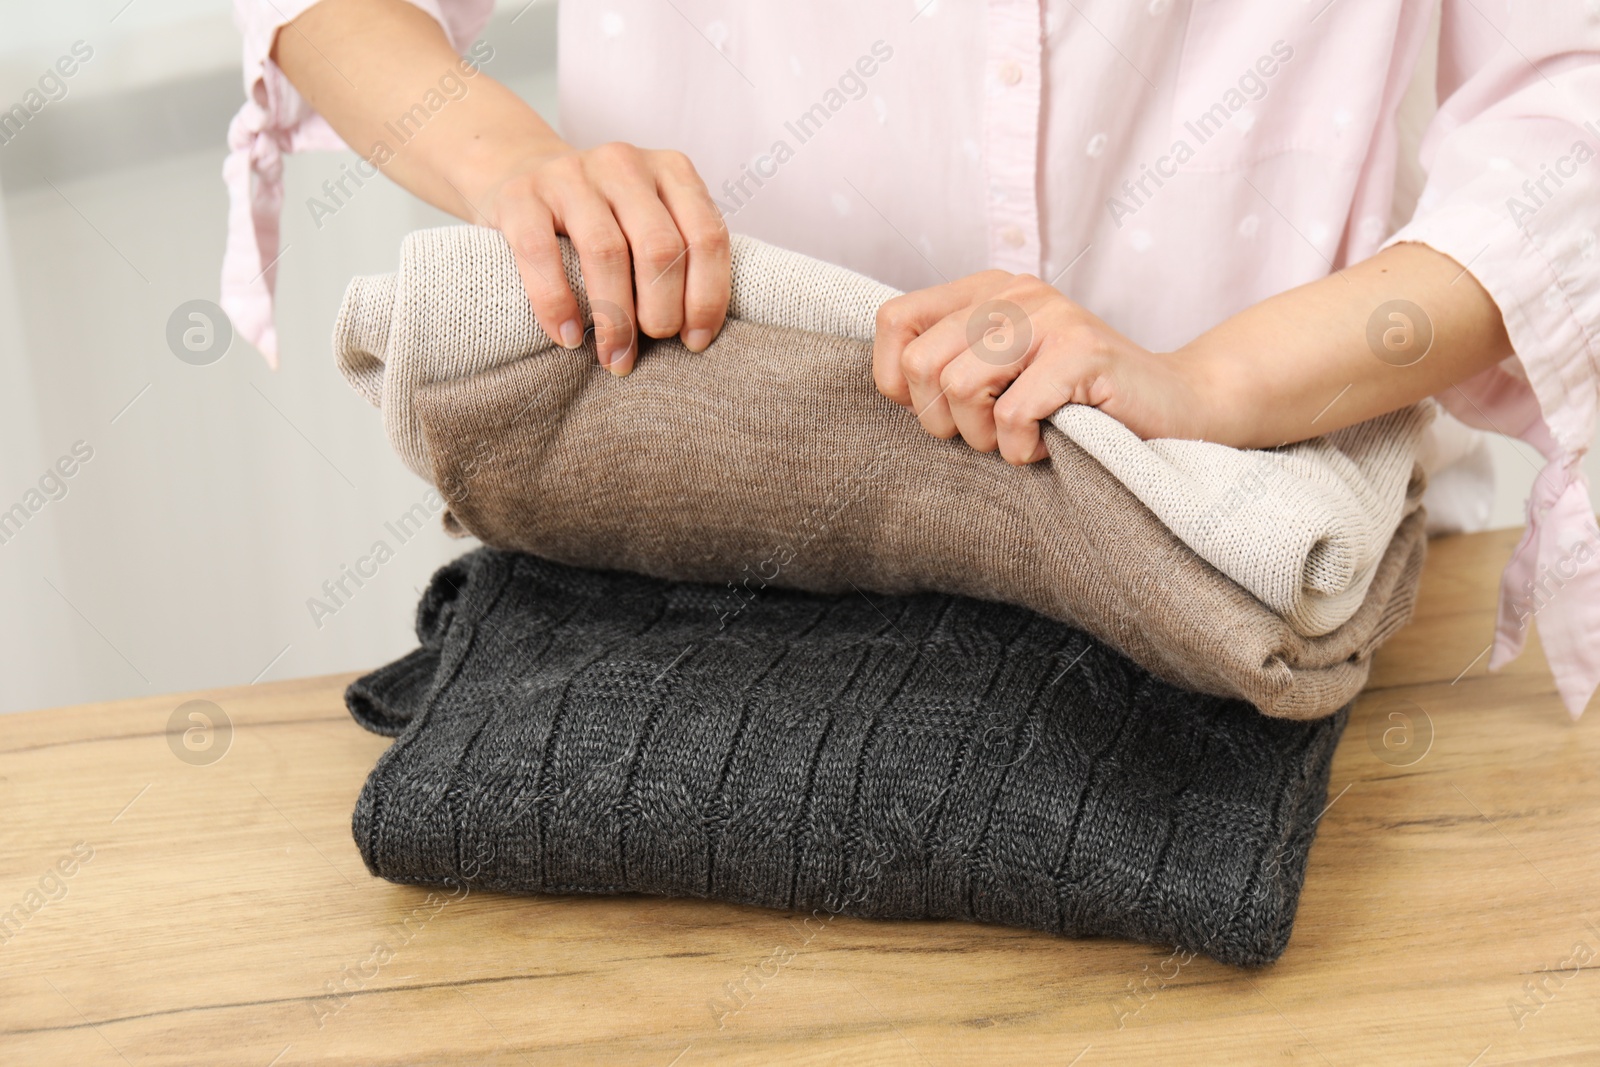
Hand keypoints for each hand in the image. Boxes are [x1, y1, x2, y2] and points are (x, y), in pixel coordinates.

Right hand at [479, 140, 730, 374]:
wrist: (518, 172)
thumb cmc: (601, 217)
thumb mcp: (649, 219)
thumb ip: (680, 256)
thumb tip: (697, 334)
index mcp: (670, 170)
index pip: (706, 236)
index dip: (707, 296)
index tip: (696, 341)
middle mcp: (624, 163)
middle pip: (660, 247)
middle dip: (663, 310)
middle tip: (654, 343)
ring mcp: (570, 174)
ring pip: (606, 252)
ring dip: (615, 319)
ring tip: (615, 357)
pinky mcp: (521, 194)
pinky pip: (542, 255)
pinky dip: (557, 304)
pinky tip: (568, 338)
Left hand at [872, 271, 1216, 463]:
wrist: (1176, 408)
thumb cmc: (1076, 404)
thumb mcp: (1002, 375)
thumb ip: (949, 365)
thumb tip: (891, 387)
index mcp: (986, 291)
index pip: (894, 321)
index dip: (899, 381)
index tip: (941, 410)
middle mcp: (1014, 292)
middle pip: (920, 362)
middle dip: (944, 420)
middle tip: (991, 433)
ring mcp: (1051, 316)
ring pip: (960, 387)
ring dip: (987, 437)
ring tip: (1024, 437)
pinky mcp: (1082, 351)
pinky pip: (1014, 414)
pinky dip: (1025, 449)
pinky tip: (1055, 443)